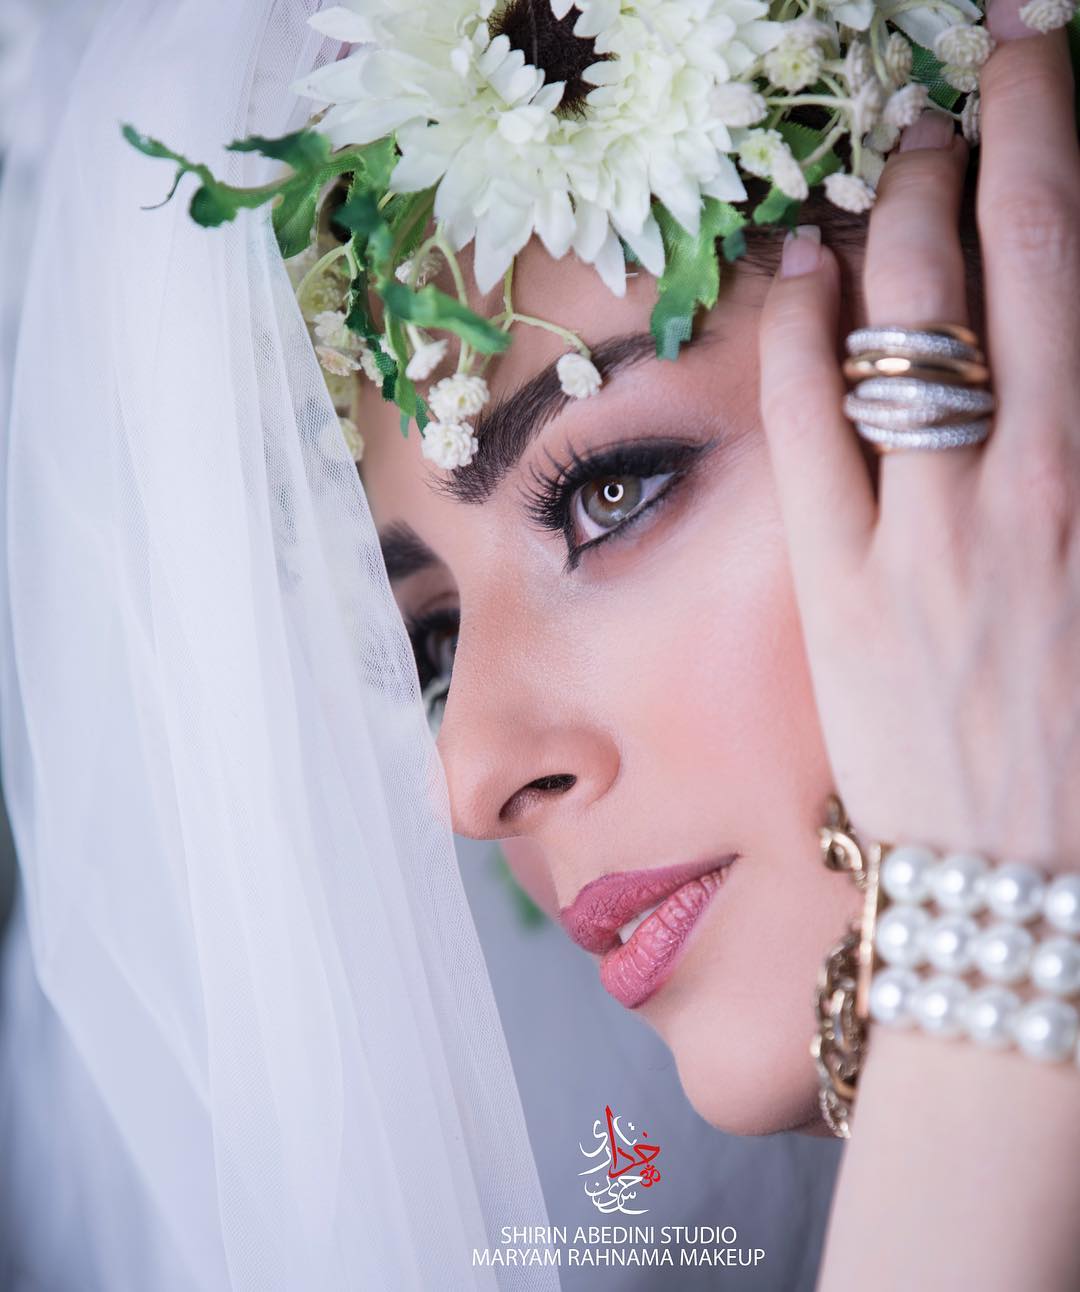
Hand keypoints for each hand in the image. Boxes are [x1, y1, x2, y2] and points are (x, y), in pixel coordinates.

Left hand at [758, 4, 1079, 868]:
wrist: (1025, 885)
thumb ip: (1077, 468)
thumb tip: (1044, 370)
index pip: (1074, 263)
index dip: (1054, 144)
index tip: (1041, 73)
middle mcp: (1028, 484)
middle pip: (1004, 259)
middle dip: (992, 135)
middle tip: (983, 69)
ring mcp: (923, 534)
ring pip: (901, 325)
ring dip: (896, 214)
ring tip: (896, 156)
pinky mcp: (835, 587)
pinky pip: (805, 426)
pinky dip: (801, 332)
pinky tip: (803, 271)